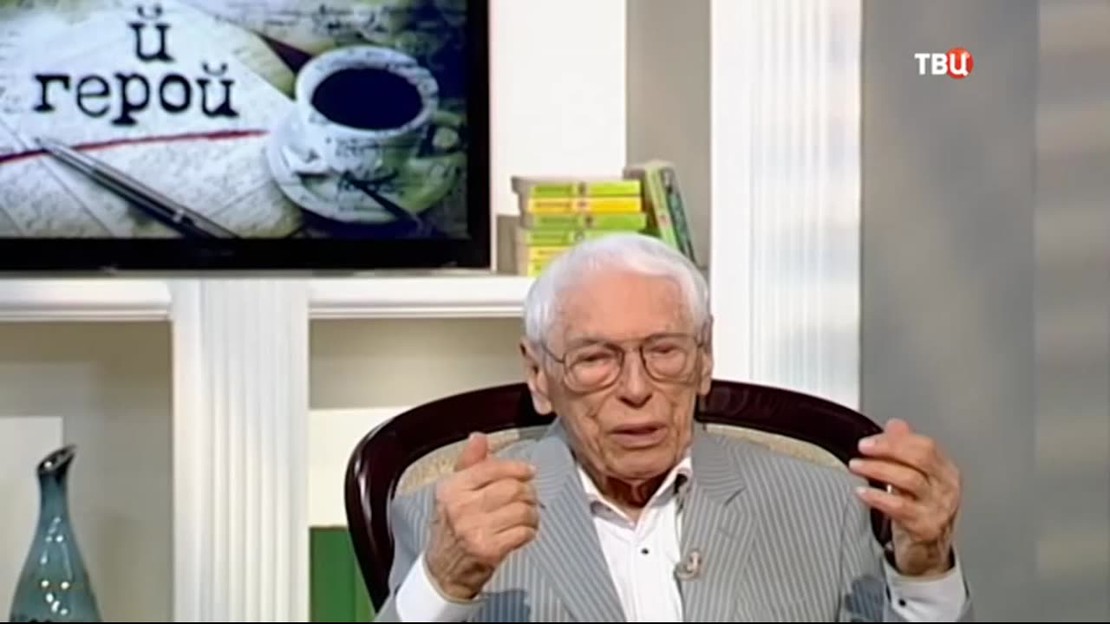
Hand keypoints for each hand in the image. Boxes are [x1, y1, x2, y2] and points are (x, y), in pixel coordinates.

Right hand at [426, 432, 539, 600]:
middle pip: (512, 488)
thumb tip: (479, 437)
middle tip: (529, 496)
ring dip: (531, 512)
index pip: (492, 468)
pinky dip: (529, 531)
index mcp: (452, 489)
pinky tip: (523, 531)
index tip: (528, 471)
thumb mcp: (453, 492)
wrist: (443, 570)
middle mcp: (461, 507)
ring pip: (522, 509)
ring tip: (527, 515)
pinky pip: (523, 532)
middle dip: (528, 491)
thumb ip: (469, 463)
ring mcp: (475, 529)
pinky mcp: (490, 550)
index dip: (516, 468)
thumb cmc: (451, 527)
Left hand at [850, 419, 961, 577]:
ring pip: (909, 479)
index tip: (870, 440)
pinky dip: (878, 497)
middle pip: (920, 458)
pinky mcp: (925, 527)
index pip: (925, 445)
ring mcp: (938, 508)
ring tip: (856, 466)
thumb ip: (905, 450)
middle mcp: (946, 488)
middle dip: (887, 449)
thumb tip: (896, 425)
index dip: (895, 440)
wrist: (928, 553)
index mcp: (946, 472)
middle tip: (863, 448)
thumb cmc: (920, 513)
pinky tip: (863, 492)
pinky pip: (900, 507)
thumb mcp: (915, 478)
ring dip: (878, 469)